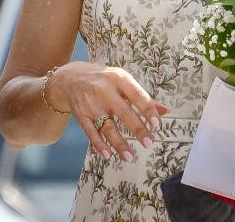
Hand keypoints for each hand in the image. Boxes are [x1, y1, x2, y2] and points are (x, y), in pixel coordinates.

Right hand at [49, 62, 167, 161]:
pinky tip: (108, 155)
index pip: (137, 95)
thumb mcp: (122, 81)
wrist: (70, 78)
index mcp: (119, 79)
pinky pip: (91, 132)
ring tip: (130, 157)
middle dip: (137, 129)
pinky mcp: (81, 115)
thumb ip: (142, 97)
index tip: (157, 124)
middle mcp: (105, 90)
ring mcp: (92, 104)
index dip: (148, 109)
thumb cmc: (103, 80)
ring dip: (119, 143)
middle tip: (149, 143)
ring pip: (107, 126)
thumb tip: (164, 111)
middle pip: (123, 112)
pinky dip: (99, 144)